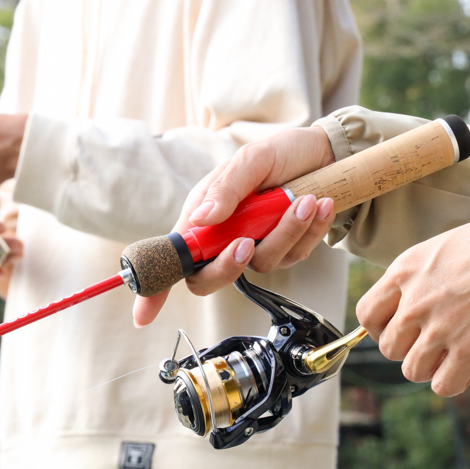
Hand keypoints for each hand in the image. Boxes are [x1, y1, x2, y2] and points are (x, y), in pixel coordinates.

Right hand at [133, 126, 336, 326]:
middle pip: (210, 278)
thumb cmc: (280, 153)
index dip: (155, 288)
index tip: (143, 316)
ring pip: (262, 263)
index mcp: (203, 219)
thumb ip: (226, 189)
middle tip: (246, 242)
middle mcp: (224, 239)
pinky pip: (294, 255)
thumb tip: (202, 219)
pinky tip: (319, 205)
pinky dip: (309, 230)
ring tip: (304, 200)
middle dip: (228, 266)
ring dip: (285, 232)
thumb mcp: (250, 160)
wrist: (325, 153)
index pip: (173, 258)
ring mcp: (256, 248)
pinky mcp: (287, 251)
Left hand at [356, 206, 469, 396]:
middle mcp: (415, 301)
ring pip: (412, 370)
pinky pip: (443, 385)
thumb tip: (410, 302)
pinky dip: (452, 381)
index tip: (400, 329)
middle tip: (433, 342)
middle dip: (409, 349)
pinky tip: (466, 367)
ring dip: (430, 367)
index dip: (381, 328)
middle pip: (389, 348)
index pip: (367, 315)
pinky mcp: (469, 350)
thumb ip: (420, 277)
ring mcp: (440, 327)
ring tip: (451, 355)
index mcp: (405, 271)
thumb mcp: (442, 248)